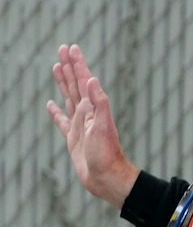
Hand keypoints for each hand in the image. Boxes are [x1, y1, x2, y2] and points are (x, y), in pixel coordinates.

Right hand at [47, 45, 139, 206]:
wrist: (108, 178)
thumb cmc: (107, 155)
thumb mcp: (102, 127)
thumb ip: (99, 104)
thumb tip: (92, 80)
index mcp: (94, 108)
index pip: (84, 80)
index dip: (77, 64)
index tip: (71, 48)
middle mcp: (87, 114)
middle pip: (75, 85)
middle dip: (69, 67)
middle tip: (62, 49)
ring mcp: (80, 125)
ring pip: (68, 98)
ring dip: (63, 83)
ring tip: (56, 67)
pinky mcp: (73, 138)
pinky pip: (62, 121)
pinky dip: (55, 112)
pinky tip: (50, 105)